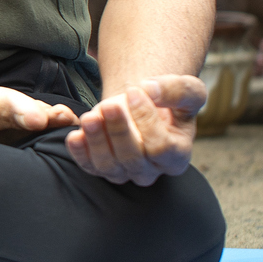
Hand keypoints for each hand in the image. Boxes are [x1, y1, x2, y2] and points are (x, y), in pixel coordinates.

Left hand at [65, 74, 204, 185]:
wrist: (145, 104)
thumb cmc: (169, 101)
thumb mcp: (188, 90)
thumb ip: (177, 89)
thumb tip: (150, 89)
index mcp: (177, 156)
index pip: (161, 147)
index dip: (147, 121)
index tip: (134, 92)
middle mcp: (151, 169)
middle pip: (132, 158)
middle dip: (119, 131)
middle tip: (109, 105)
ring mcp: (125, 171)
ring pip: (108, 165)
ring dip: (96, 141)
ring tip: (90, 117)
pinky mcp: (102, 168)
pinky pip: (88, 165)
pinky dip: (79, 152)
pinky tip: (75, 135)